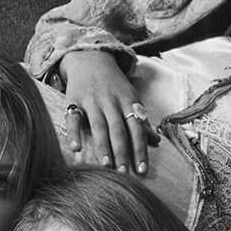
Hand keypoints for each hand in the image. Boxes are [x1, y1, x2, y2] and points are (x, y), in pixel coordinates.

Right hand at [57, 49, 158, 172]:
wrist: (90, 57)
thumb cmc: (113, 84)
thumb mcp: (130, 97)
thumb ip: (141, 120)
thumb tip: (157, 142)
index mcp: (128, 101)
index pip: (137, 128)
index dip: (140, 149)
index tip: (142, 169)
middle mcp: (111, 101)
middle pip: (118, 129)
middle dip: (122, 151)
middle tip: (124, 173)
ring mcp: (92, 101)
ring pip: (99, 125)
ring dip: (103, 146)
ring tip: (106, 165)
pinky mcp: (73, 101)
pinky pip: (74, 119)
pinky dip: (74, 133)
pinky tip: (76, 148)